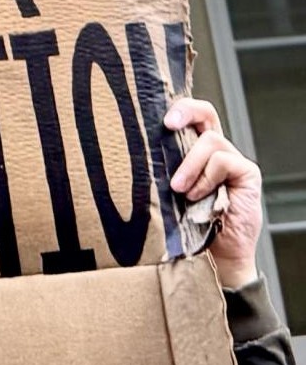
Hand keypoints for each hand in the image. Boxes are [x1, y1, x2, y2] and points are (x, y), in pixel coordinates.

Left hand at [167, 98, 263, 290]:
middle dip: (185, 111)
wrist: (213, 256)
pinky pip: (224, 162)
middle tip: (167, 125)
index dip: (176, 108)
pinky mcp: (247, 175)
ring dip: (190, 164)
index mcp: (191, 151)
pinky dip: (206, 177)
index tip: (158, 118)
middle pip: (205, 113)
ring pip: (210, 140)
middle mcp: (213, 151)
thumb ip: (155, 172)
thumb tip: (118, 157)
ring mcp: (232, 161)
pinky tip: (197, 196)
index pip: (188, 117)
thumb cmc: (183, 224)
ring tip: (178, 189)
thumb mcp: (163, 192)